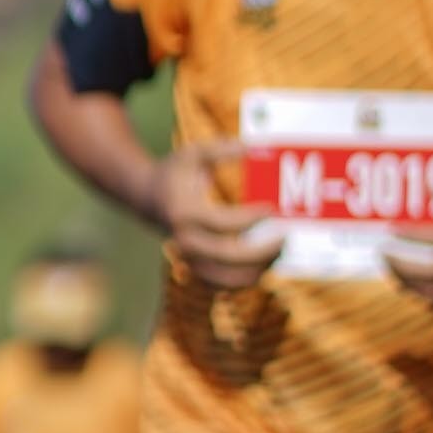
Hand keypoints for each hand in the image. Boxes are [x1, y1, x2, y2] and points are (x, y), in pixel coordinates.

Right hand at [151, 135, 280, 292]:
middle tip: (285, 236)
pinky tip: (266, 261)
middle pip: (228, 255)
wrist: (147, 197)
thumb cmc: (176, 172)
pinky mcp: (196, 267)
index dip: (250, 218)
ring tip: (280, 251)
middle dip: (262, 250)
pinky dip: (247, 278)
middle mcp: (185, 240)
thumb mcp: (192, 154)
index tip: (271, 208)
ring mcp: (190, 258)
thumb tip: (250, 148)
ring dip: (259, 268)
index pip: (222, 222)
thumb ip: (219, 149)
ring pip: (228, 278)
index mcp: (185, 213)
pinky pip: (225, 283)